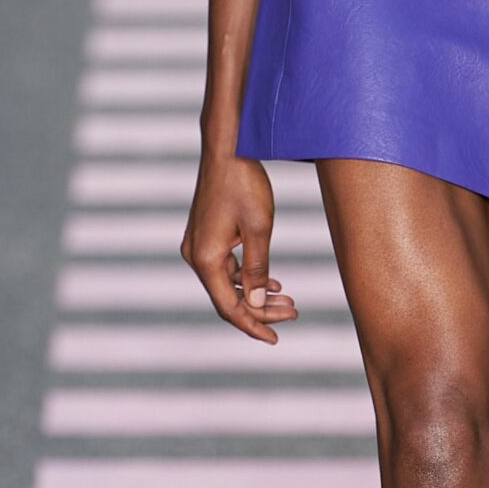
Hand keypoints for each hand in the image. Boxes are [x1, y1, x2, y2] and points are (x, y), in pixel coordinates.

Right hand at [181, 154, 298, 343]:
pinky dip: (249, 277)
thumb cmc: (244, 184)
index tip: (275, 339)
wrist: (227, 148)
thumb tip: (257, 303)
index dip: (252, 326)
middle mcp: (195, 255)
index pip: (228, 307)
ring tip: (289, 302)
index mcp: (204, 258)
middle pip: (228, 298)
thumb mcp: (259, 229)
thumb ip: (258, 269)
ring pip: (229, 283)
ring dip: (256, 294)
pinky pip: (226, 267)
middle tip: (293, 315)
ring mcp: (197, 246)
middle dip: (261, 311)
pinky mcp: (205, 236)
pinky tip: (273, 282)